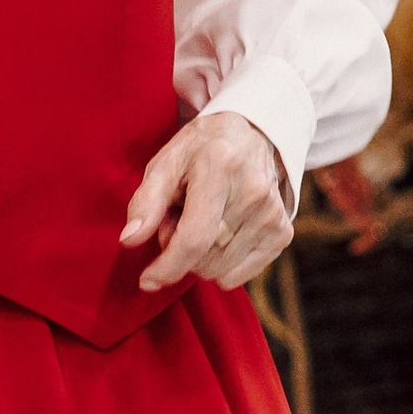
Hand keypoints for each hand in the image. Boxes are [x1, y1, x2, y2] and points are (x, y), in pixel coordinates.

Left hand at [121, 111, 292, 291]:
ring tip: (201, 222)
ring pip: (219, 271)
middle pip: (204, 258)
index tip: (147, 280)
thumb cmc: (201, 149)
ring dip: (200, 257)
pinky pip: (239, 276)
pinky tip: (221, 232)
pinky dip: (221, 264)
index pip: (194, 237)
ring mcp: (272, 214)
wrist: (251, 134)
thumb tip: (129, 240)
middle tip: (178, 219)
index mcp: (219, 166)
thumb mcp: (166, 161)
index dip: (167, 267)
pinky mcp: (283, 232)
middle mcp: (253, 191)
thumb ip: (146, 201)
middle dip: (179, 251)